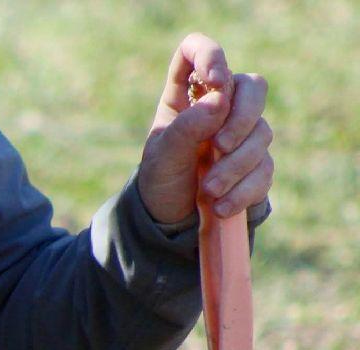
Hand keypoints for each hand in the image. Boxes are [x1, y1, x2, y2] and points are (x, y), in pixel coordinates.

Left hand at [136, 34, 271, 225]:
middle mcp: (219, 107)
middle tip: (220, 146)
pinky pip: (265, 167)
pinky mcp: (257, 162)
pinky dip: (244, 188)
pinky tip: (221, 205)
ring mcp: (242, 132)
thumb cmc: (160, 181)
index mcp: (186, 96)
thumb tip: (220, 99)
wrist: (170, 221)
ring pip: (261, 132)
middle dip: (242, 117)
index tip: (216, 82)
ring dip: (236, 164)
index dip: (210, 56)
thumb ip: (185, 129)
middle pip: (252, 87)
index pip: (197, 52)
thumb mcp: (161, 159)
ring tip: (209, 191)